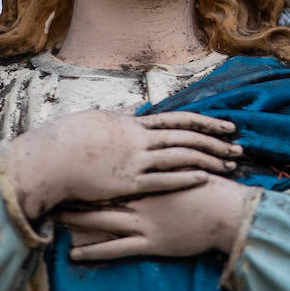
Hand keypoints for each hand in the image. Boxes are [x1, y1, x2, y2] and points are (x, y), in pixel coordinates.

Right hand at [0, 110, 240, 219]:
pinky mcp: (127, 183)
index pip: (179, 120)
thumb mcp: (101, 119)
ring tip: (229, 165)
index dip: (207, 123)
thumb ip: (125, 115)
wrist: (50, 158)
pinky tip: (204, 178)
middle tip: (239, 147)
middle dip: (216, 142)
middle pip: (188, 138)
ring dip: (208, 160)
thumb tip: (141, 107)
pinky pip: (163, 180)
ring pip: (181, 157)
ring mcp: (135, 161)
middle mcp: (140, 140)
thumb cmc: (70, 138)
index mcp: (135, 124)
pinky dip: (185, 178)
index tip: (228, 125)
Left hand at [59, 176, 257, 262]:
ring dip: (77, 221)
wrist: (226, 213)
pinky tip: (74, 254)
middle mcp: (141, 198)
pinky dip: (94, 251)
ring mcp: (143, 222)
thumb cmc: (210, 189)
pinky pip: (116, 249)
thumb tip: (153, 146)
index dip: (87, 170)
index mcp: (150, 177)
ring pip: (102, 220)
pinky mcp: (149, 243)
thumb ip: (167, 158)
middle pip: (100, 194)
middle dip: (74, 193)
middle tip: (51, 191)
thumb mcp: (188, 166)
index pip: (112, 171)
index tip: (66, 166)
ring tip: (53, 221)